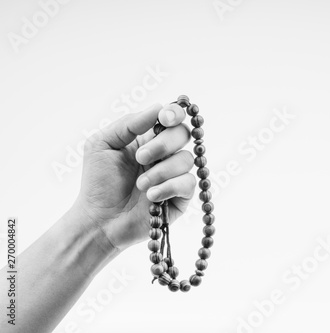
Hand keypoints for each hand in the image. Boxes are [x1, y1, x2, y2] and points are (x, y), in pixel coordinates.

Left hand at [73, 103, 195, 251]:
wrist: (99, 220)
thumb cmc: (98, 183)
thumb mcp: (103, 144)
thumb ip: (129, 123)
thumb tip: (158, 108)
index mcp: (148, 138)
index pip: (171, 118)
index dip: (174, 113)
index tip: (165, 118)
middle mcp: (165, 154)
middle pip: (183, 134)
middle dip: (163, 144)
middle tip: (141, 158)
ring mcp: (175, 175)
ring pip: (186, 159)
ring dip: (161, 171)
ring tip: (141, 185)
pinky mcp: (181, 197)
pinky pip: (188, 183)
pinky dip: (168, 187)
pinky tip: (151, 197)